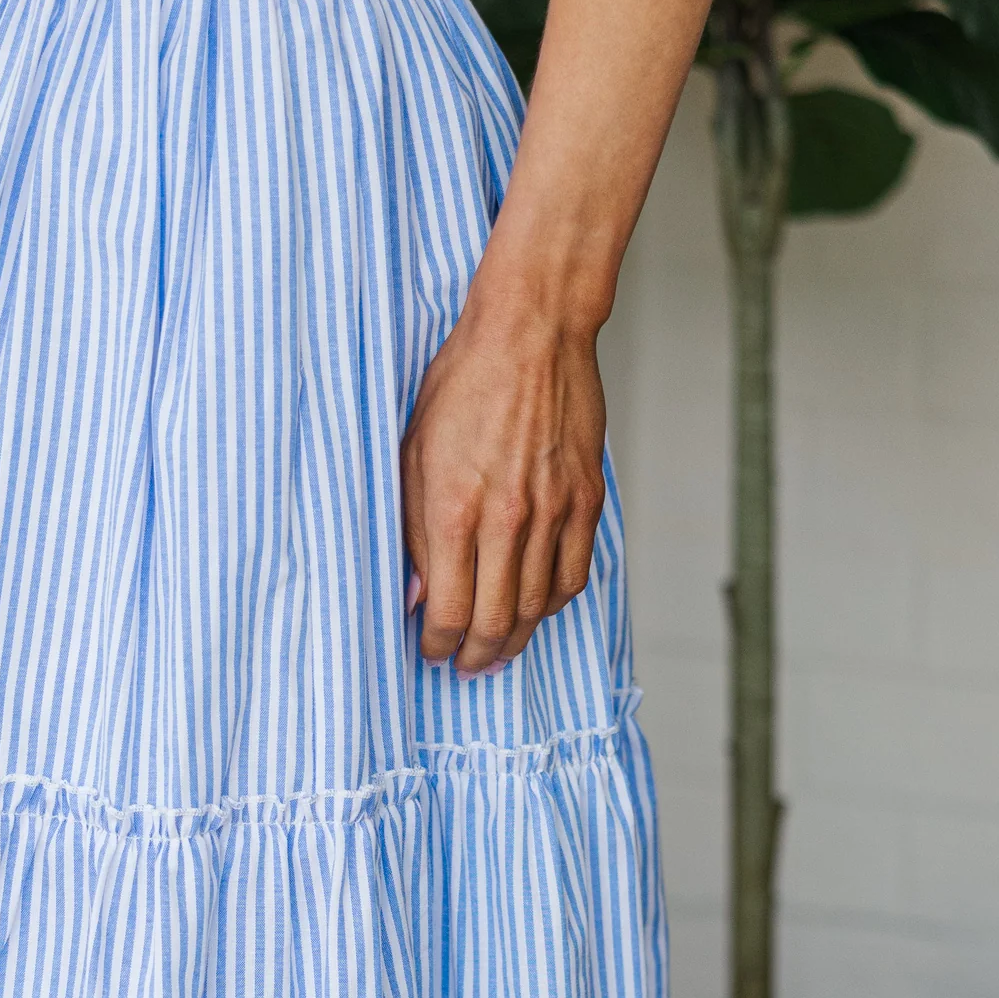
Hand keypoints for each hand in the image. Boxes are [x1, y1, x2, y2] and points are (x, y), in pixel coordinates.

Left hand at [400, 283, 607, 677]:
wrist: (531, 332)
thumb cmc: (462, 384)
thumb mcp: (412, 455)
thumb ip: (412, 531)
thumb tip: (416, 593)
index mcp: (455, 510)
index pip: (448, 612)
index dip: (437, 644)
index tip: (430, 649)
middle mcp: (508, 520)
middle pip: (495, 623)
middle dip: (475, 656)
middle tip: (465, 666)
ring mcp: (554, 513)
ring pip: (537, 608)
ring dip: (514, 639)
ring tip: (497, 648)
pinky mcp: (586, 500)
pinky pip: (572, 576)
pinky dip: (551, 603)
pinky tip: (533, 608)